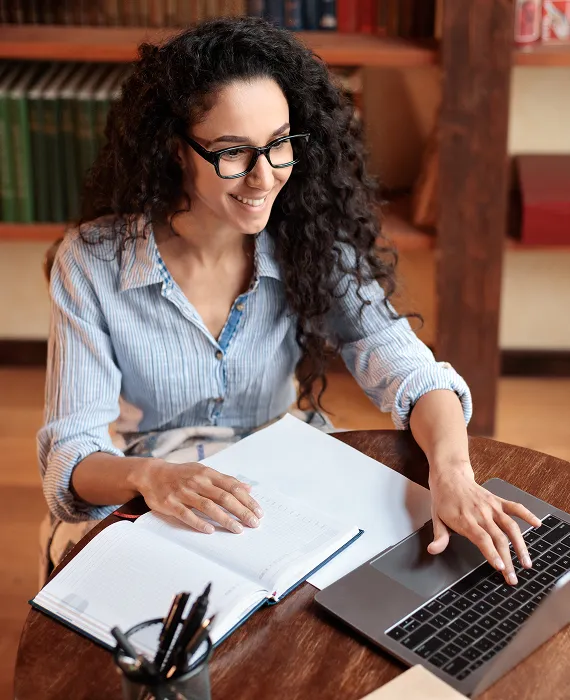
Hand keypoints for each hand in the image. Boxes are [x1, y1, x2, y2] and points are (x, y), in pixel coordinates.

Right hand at [134, 460, 263, 533]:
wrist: (151, 474)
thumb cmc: (181, 474)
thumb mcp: (203, 471)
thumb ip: (225, 480)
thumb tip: (248, 488)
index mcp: (207, 473)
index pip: (232, 486)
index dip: (247, 499)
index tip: (258, 511)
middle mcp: (197, 481)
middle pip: (223, 497)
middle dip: (241, 511)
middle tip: (253, 523)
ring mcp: (184, 492)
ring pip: (208, 506)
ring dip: (225, 519)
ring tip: (238, 529)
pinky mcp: (171, 503)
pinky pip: (186, 514)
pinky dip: (199, 523)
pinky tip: (210, 530)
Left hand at [428, 465, 540, 584]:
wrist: (450, 477)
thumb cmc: (444, 500)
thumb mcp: (436, 519)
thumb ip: (439, 537)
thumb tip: (433, 550)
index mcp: (465, 520)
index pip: (481, 539)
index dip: (491, 553)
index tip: (500, 567)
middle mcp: (480, 513)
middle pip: (498, 538)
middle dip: (507, 560)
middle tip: (512, 578)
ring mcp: (491, 506)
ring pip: (510, 526)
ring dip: (521, 545)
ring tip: (526, 563)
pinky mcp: (498, 501)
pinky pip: (515, 507)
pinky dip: (527, 514)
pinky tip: (537, 524)